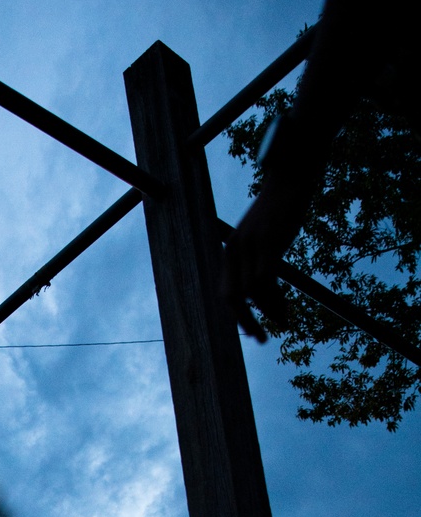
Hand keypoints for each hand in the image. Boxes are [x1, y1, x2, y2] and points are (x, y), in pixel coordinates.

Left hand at [221, 172, 314, 339]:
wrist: (291, 178)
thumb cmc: (280, 209)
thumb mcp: (262, 236)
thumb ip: (257, 259)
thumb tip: (263, 290)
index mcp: (231, 250)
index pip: (226, 291)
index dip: (237, 314)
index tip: (250, 330)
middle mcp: (234, 249)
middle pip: (232, 296)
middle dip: (245, 321)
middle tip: (261, 339)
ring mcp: (249, 245)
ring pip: (252, 291)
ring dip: (268, 311)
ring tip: (283, 321)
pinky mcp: (267, 241)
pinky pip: (266, 279)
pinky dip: (275, 299)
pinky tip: (286, 310)